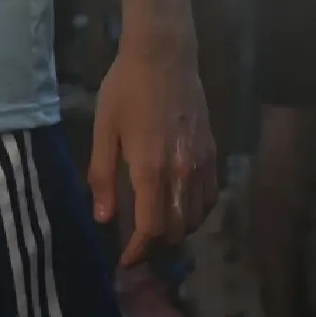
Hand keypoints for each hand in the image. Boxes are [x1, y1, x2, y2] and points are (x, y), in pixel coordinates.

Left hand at [89, 38, 217, 266]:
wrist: (164, 55)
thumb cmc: (126, 88)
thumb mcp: (103, 129)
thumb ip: (102, 175)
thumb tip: (102, 217)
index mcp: (151, 169)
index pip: (150, 228)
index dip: (138, 251)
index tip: (125, 261)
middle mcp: (182, 173)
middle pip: (176, 230)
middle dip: (155, 245)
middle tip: (136, 244)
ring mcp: (201, 164)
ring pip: (197, 218)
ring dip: (177, 230)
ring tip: (156, 227)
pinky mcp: (213, 153)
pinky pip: (210, 197)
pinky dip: (196, 211)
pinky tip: (179, 204)